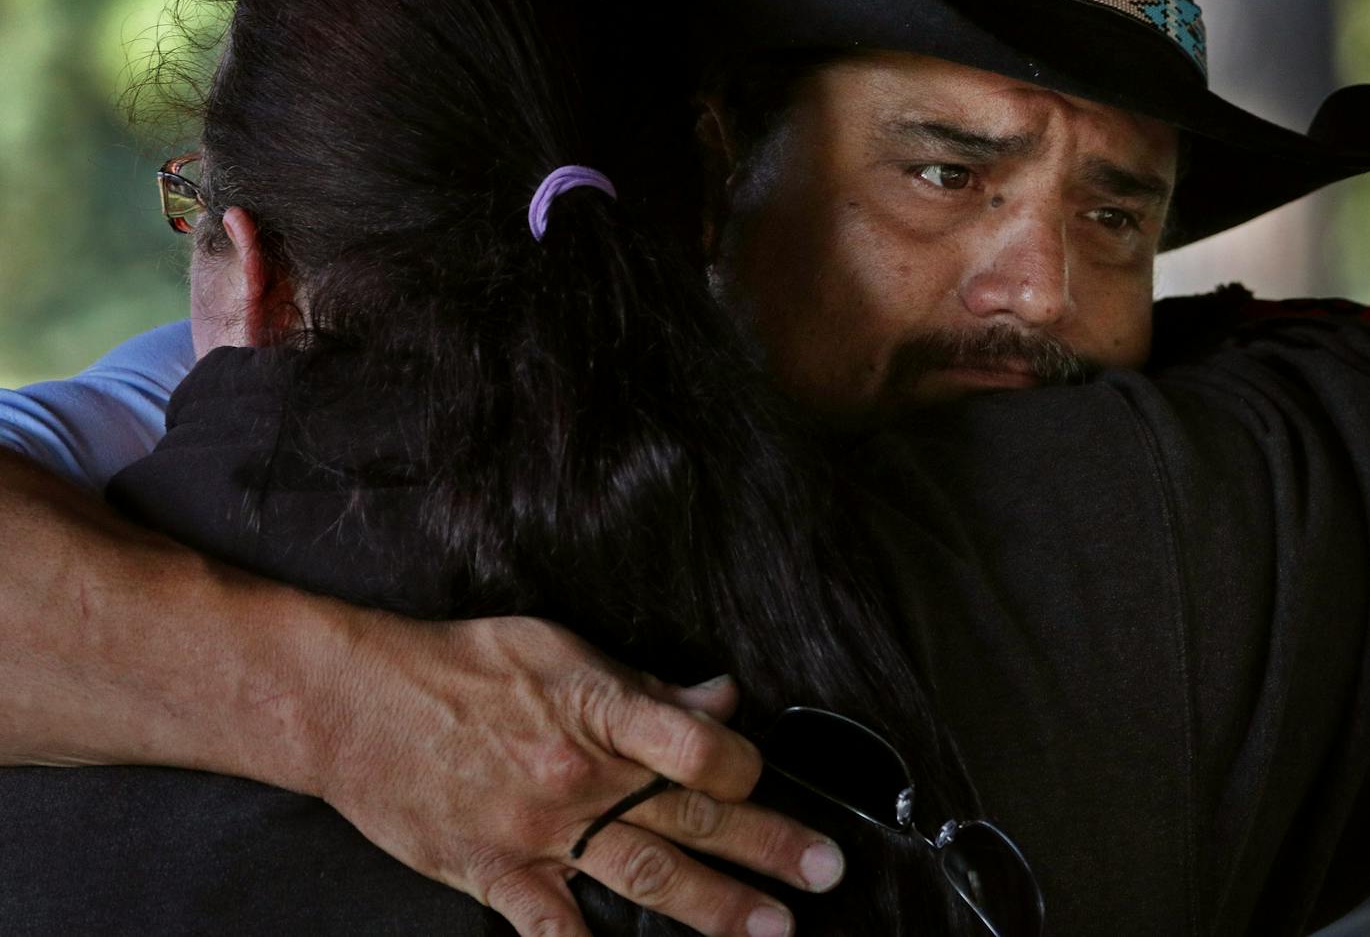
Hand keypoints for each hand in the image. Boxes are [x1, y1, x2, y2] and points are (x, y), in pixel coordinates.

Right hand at [308, 614, 844, 936]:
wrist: (356, 706)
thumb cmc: (461, 665)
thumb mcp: (556, 647)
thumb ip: (641, 682)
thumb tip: (719, 696)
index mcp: (596, 709)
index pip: (697, 743)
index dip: (745, 762)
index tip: (766, 773)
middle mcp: (577, 777)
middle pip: (689, 816)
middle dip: (766, 844)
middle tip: (826, 869)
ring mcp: (539, 833)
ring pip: (645, 877)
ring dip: (716, 906)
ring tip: (775, 928)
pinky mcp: (497, 875)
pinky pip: (554, 929)